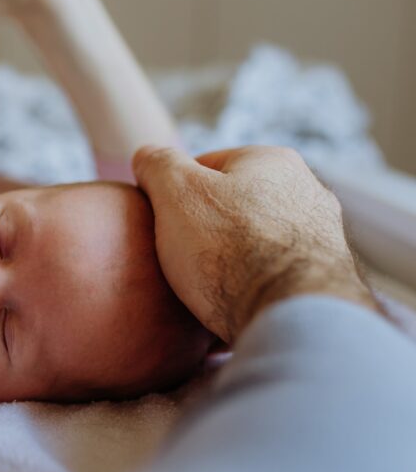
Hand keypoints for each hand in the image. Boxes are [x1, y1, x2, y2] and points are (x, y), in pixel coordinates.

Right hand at [132, 145, 377, 342]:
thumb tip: (147, 155)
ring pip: (255, 243)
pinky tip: (235, 306)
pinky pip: (274, 278)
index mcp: (273, 160)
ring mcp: (324, 237)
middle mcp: (308, 191)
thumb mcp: (176, 192)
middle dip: (207, 228)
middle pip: (233, 206)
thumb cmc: (227, 247)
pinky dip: (254, 288)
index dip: (176, 195)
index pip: (206, 167)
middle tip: (181, 257)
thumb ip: (158, 164)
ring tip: (206, 288)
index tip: (164, 224)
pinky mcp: (324, 280)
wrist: (288, 316)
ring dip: (232, 260)